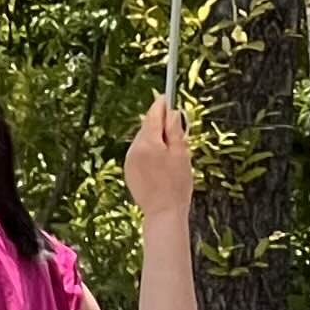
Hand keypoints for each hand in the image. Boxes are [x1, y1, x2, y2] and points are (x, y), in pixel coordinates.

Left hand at [125, 97, 196, 221]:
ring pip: (143, 140)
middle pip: (147, 126)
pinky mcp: (128, 170)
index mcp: (148, 142)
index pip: (153, 114)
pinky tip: (160, 165)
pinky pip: (139, 153)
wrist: (163, 212)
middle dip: (160, 125)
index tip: (167, 97)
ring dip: (155, 139)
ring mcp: (129, 160)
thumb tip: (172, 112)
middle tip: (178, 132)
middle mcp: (134, 148)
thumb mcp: (181, 153)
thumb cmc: (177, 185)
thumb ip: (175, 130)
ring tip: (171, 155)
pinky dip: (149, 152)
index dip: (161, 104)